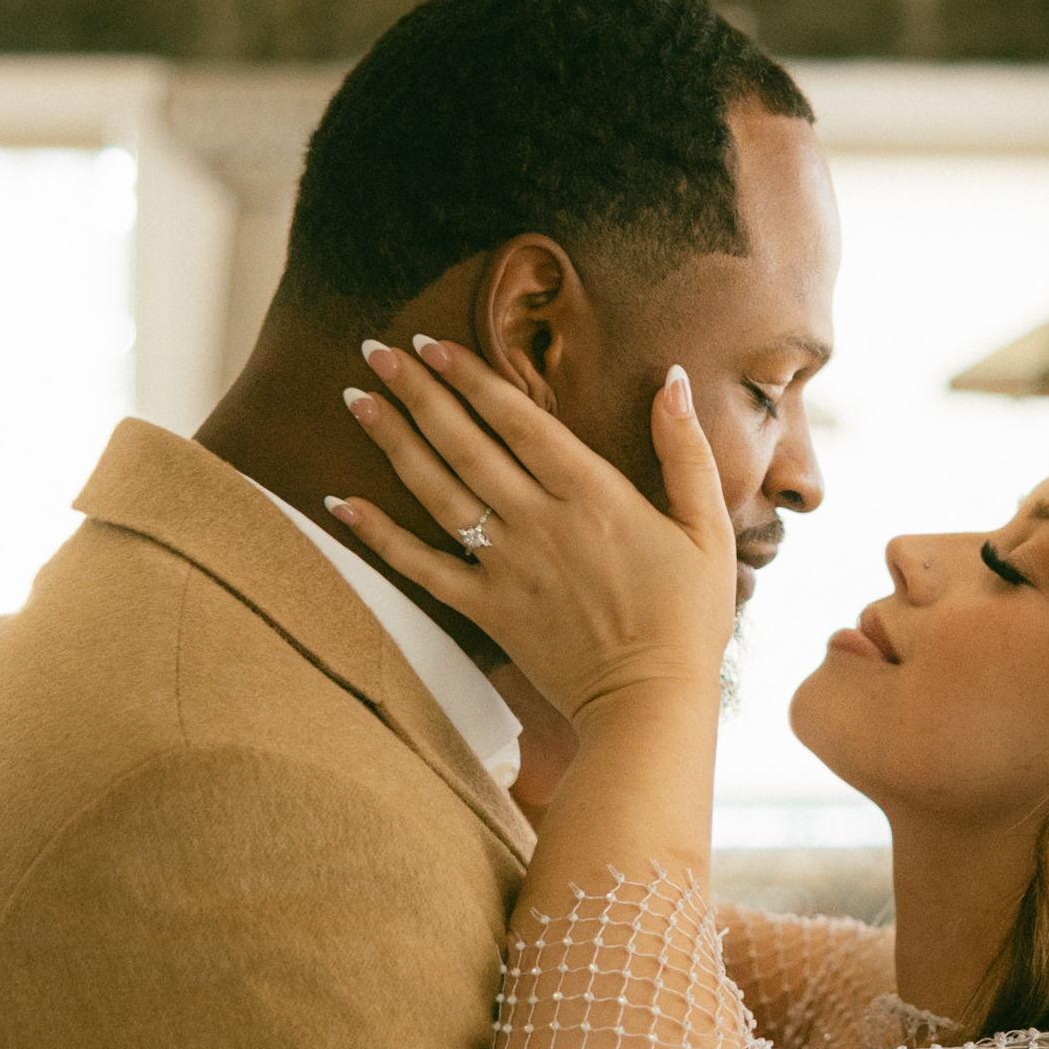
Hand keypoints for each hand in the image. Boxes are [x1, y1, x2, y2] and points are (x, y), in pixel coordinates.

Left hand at [329, 335, 738, 727]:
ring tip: (356, 400)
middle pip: (466, 445)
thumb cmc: (688, 617)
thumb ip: (686, 451)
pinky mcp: (486, 610)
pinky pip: (421, 567)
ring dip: (393, 443)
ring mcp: (506, 567)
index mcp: (594, 496)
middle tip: (376, 352)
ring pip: (437, 492)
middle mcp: (540, 522)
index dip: (473, 378)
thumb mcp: (707, 528)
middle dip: (418, 393)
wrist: (650, 703)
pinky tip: (341, 503)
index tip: (433, 344)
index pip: (520, 421)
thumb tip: (671, 378)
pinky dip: (379, 535)